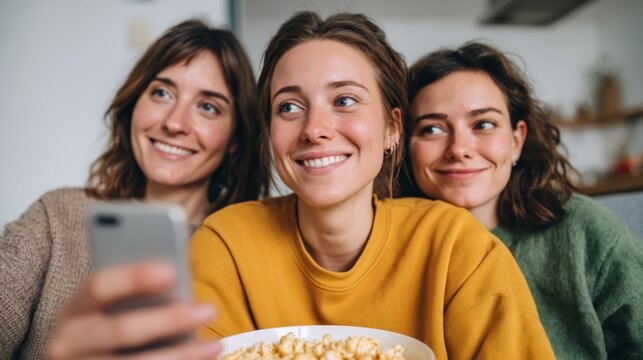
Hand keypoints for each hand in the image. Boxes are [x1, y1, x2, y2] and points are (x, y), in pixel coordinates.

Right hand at [47, 261, 220, 358]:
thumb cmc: (108, 327)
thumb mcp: (109, 309)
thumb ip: (135, 294)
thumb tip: (178, 277)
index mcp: (74, 309)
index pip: (98, 286)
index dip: (133, 277)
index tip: (171, 271)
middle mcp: (68, 342)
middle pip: (122, 330)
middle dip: (170, 320)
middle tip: (209, 310)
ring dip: (180, 356)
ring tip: (215, 345)